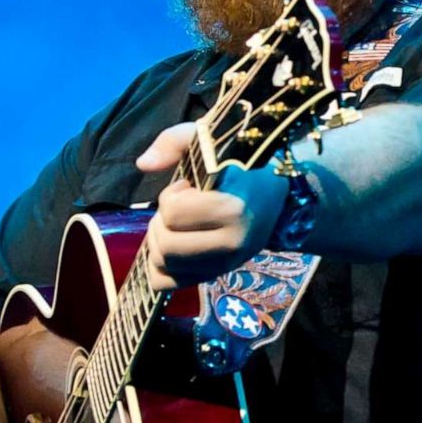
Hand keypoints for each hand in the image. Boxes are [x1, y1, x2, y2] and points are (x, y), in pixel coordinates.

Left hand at [136, 123, 289, 289]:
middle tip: (177, 207)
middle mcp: (232, 245)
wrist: (278, 191)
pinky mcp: (216, 275)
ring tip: (176, 224)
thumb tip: (143, 164)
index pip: (174, 214)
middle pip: (166, 246)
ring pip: (164, 266)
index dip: (171, 195)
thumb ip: (173, 142)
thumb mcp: (209, 138)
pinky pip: (167, 284)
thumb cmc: (241, 163)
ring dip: (158, 241)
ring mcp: (225, 265)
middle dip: (161, 223)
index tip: (187, 186)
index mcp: (234, 210)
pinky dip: (159, 267)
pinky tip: (171, 245)